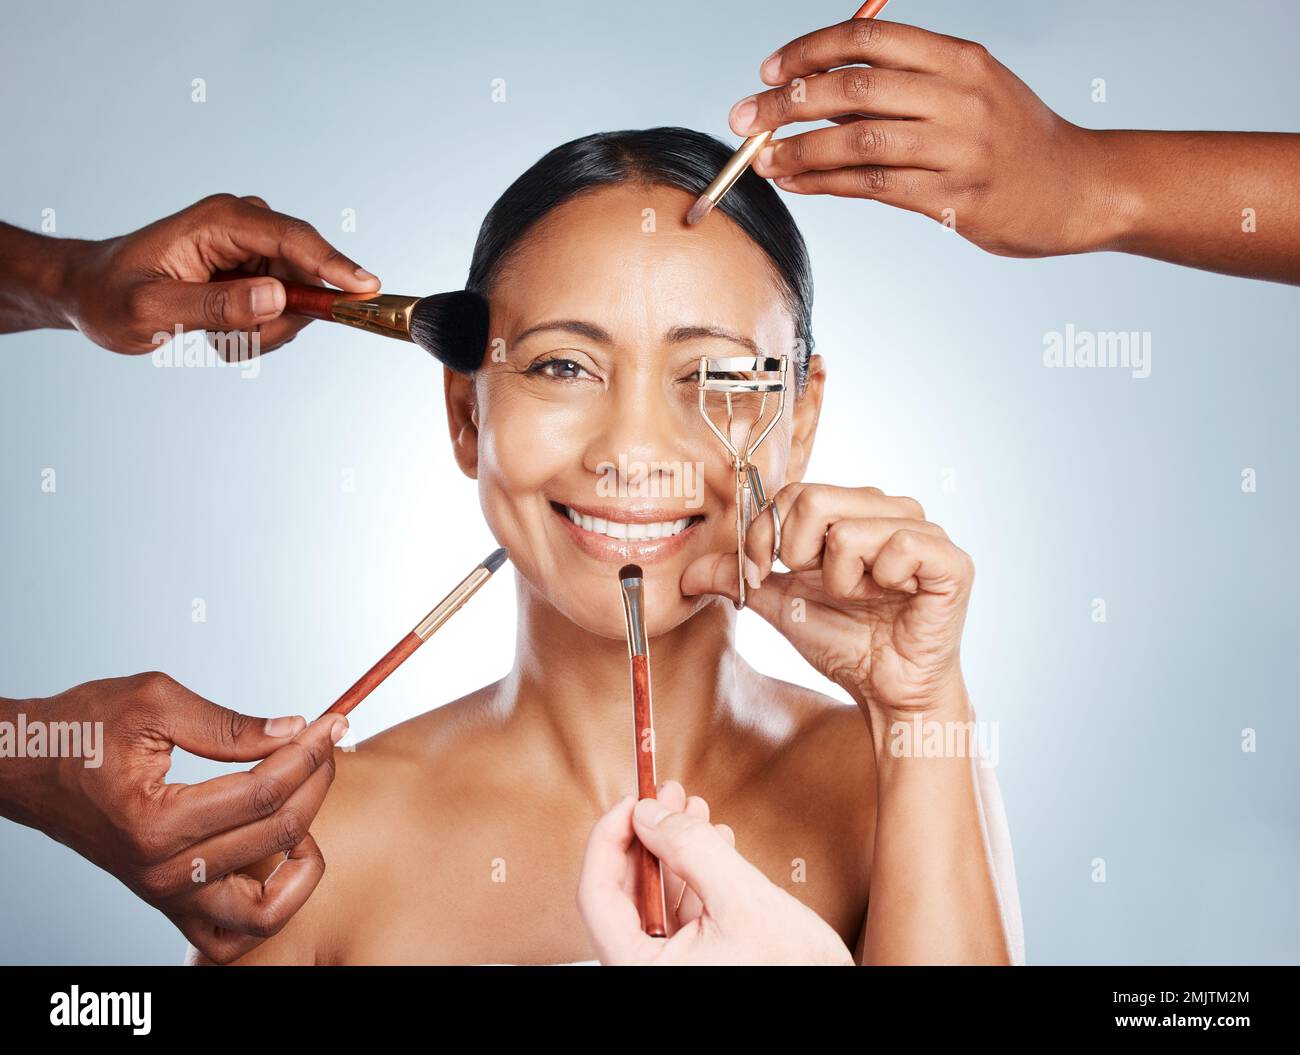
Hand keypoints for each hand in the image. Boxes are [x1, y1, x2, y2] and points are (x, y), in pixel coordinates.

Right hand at [1, 672, 345, 962]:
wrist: (29, 767)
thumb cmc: (84, 727)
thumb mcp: (153, 702)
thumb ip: (229, 724)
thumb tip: (295, 730)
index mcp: (156, 821)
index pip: (264, 791)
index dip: (309, 752)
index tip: (333, 722)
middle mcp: (163, 872)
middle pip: (277, 833)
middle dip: (317, 779)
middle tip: (329, 742)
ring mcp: (166, 895)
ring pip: (265, 910)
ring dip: (305, 859)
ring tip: (304, 804)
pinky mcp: (169, 902)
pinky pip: (233, 935)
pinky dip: (272, 903)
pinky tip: (283, 850)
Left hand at [59, 193, 379, 353]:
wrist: (90, 293)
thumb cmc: (109, 295)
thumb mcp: (152, 310)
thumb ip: (216, 306)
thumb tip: (278, 297)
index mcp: (220, 221)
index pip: (293, 239)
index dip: (334, 265)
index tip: (368, 288)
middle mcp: (244, 228)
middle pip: (303, 277)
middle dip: (277, 320)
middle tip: (227, 341)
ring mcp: (254, 250)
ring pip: (296, 303)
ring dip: (261, 332)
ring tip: (211, 335)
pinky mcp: (257, 272)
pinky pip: (284, 313)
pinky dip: (255, 334)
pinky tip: (215, 332)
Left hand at [577, 781, 853, 965]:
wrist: (839, 1003)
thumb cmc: (796, 973)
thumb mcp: (743, 900)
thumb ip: (691, 849)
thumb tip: (646, 812)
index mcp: (639, 970)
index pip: (596, 894)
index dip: (609, 837)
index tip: (632, 798)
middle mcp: (647, 972)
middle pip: (624, 892)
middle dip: (648, 835)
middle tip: (665, 793)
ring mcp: (672, 970)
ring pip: (654, 899)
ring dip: (673, 850)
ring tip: (693, 809)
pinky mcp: (697, 965)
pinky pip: (681, 914)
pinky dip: (694, 875)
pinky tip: (715, 844)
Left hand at [681, 484, 973, 728]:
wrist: (888, 693)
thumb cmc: (845, 644)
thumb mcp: (780, 605)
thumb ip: (740, 578)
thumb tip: (687, 571)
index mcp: (853, 509)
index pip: (792, 491)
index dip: (764, 536)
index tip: (761, 574)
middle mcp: (890, 509)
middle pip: (814, 499)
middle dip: (798, 555)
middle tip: (817, 586)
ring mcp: (924, 532)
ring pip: (850, 528)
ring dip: (840, 578)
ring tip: (860, 598)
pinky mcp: (951, 561)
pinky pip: (900, 547)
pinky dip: (882, 581)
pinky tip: (892, 599)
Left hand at [735, 18, 1117, 257]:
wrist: (1080, 187)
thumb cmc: (1013, 137)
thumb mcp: (970, 87)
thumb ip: (902, 84)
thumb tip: (817, 90)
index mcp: (958, 57)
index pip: (867, 39)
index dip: (809, 51)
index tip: (770, 72)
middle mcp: (957, 96)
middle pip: (852, 88)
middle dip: (785, 103)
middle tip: (744, 117)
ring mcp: (957, 149)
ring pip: (856, 141)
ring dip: (798, 150)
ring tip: (762, 159)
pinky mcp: (955, 198)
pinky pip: (872, 187)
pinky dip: (825, 183)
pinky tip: (797, 182)